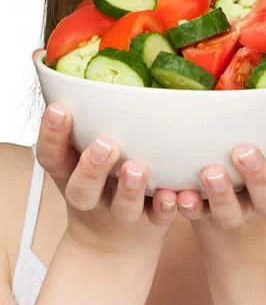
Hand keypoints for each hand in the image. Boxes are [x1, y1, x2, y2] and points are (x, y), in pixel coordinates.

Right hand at [35, 101, 179, 257]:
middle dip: (91, 167)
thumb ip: (82, 120)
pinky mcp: (149, 224)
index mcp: (70, 174)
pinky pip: (158, 220)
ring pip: (123, 207)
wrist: (112, 244)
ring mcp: (120, 213)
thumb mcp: (79, 154)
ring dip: (130, 189)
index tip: (59, 108)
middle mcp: (92, 197)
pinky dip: (166, 208)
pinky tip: (174, 195)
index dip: (51, 135)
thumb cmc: (98, 182)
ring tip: (137, 168)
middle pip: (82, 189)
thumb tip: (65, 60)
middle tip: (105, 144)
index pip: (51, 157)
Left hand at [175, 66, 265, 267]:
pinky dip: (185, 209)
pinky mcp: (210, 223)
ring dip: (220, 194)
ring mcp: (241, 216)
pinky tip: (175, 195)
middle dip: (259, 173)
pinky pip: (196, 219)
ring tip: (211, 172)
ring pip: (231, 212)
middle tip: (244, 150)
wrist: (253, 254)